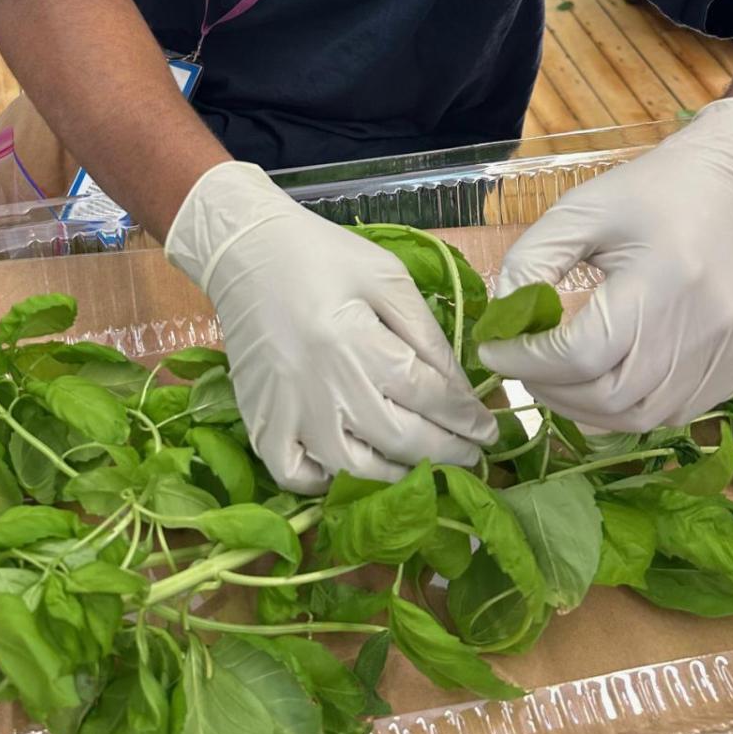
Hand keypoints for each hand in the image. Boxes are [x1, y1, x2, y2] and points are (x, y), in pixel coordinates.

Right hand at [166, 162, 496, 490]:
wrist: (244, 251)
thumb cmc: (321, 256)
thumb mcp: (386, 277)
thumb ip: (425, 332)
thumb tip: (460, 386)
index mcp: (356, 341)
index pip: (428, 395)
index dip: (465, 417)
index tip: (488, 428)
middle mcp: (323, 385)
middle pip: (401, 439)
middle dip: (448, 452)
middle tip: (473, 455)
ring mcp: (287, 411)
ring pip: (353, 469)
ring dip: (398, 475)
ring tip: (423, 466)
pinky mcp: (260, 421)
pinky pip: (295, 475)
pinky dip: (325, 482)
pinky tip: (350, 467)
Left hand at [478, 98, 732, 431]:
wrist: (730, 190)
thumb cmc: (648, 195)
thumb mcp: (578, 210)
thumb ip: (531, 261)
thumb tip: (501, 320)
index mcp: (665, 277)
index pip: (584, 352)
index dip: (528, 361)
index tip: (492, 350)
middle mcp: (706, 325)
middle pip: (613, 396)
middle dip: (552, 390)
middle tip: (523, 366)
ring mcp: (729, 352)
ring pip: (643, 417)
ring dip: (588, 407)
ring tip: (558, 376)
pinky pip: (676, 413)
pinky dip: (631, 407)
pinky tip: (607, 377)